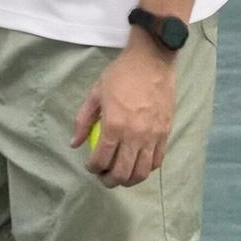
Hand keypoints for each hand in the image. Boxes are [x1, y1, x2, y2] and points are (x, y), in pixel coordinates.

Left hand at [70, 44, 176, 186]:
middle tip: (103, 177)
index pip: (102, 159)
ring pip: (141, 172)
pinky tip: (137, 165)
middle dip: (109, 180)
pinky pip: (156, 161)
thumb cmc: (121, 74)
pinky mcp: (165, 134)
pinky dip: (145, 169)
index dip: (93, 168)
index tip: (90, 166)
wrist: (152, 61)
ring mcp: (152, 136)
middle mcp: (134, 136)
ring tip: (120, 175)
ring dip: (128, 180)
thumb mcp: (95, 93)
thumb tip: (74, 143)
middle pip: (122, 172)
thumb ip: (83, 120)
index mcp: (114, 125)